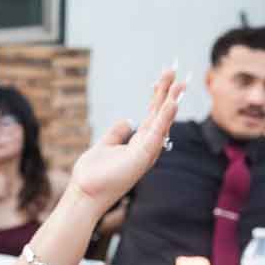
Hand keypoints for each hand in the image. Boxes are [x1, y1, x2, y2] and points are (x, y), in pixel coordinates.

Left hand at [66, 68, 186, 210]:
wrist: (85, 194)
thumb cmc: (94, 176)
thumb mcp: (105, 146)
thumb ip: (116, 133)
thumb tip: (126, 121)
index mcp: (139, 143)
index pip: (153, 114)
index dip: (159, 95)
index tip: (165, 77)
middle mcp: (147, 147)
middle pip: (160, 114)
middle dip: (168, 92)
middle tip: (175, 70)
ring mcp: (146, 152)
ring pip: (162, 122)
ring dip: (171, 101)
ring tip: (179, 83)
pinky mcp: (142, 157)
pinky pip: (156, 133)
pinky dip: (165, 118)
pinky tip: (171, 102)